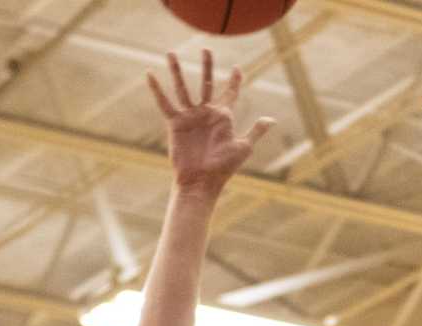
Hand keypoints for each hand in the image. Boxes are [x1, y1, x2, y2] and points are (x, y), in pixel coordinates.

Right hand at [146, 50, 272, 192]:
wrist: (202, 181)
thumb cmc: (224, 167)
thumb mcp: (243, 147)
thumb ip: (256, 131)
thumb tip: (271, 119)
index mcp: (223, 117)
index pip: (230, 93)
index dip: (234, 81)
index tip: (238, 68)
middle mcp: (206, 113)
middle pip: (206, 83)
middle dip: (207, 66)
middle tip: (206, 49)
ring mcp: (190, 116)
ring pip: (183, 88)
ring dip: (177, 70)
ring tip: (171, 53)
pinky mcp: (176, 122)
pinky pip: (165, 103)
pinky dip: (157, 89)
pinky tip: (150, 74)